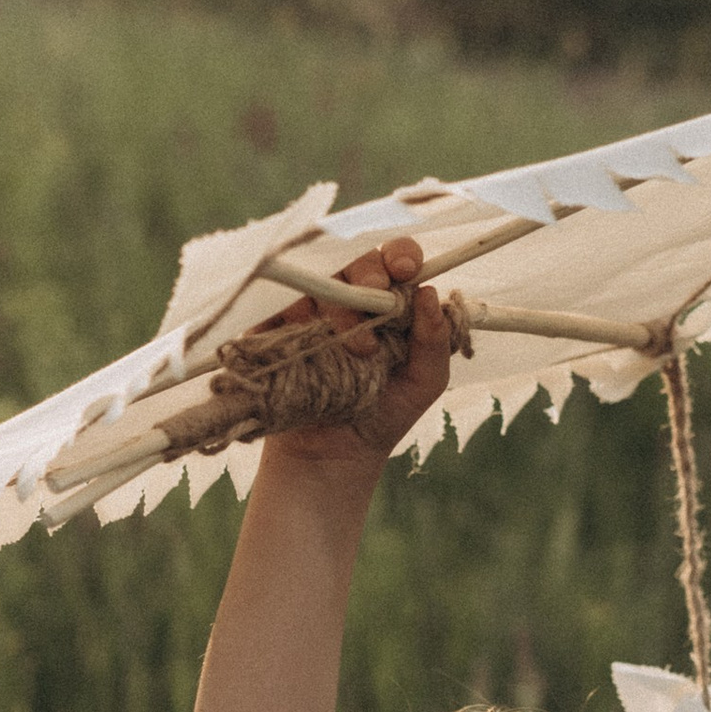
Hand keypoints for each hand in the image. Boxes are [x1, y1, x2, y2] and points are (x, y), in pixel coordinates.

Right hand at [266, 238, 455, 474]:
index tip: (406, 269)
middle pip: (354, 262)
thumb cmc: (384, 416)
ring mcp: (309, 314)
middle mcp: (348, 303)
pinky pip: (276, 308)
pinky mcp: (275, 332)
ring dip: (340, 307)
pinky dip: (292, 317)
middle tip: (378, 297)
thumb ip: (435, 342)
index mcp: (388, 305)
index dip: (401, 254)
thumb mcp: (424, 383)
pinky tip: (306, 337)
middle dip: (369, 273)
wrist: (335, 457)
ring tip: (358, 350)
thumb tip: (431, 294)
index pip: (394, 262)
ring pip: (318, 283)